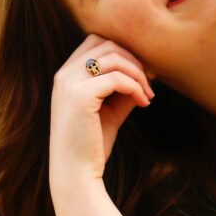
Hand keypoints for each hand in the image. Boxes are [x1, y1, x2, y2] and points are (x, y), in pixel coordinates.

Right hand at [48, 35, 154, 189]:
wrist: (76, 173)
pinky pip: (116, 78)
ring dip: (138, 74)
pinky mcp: (80, 96)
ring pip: (114, 57)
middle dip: (134, 59)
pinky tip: (143, 103)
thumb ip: (123, 88)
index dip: (124, 52)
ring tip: (148, 95)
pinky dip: (135, 87)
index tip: (143, 72)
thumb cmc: (92, 144)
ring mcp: (69, 83)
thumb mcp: (110, 109)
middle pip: (107, 44)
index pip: (96, 41)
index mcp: (66, 75)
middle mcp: (64, 74)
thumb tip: (146, 71)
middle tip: (151, 82)